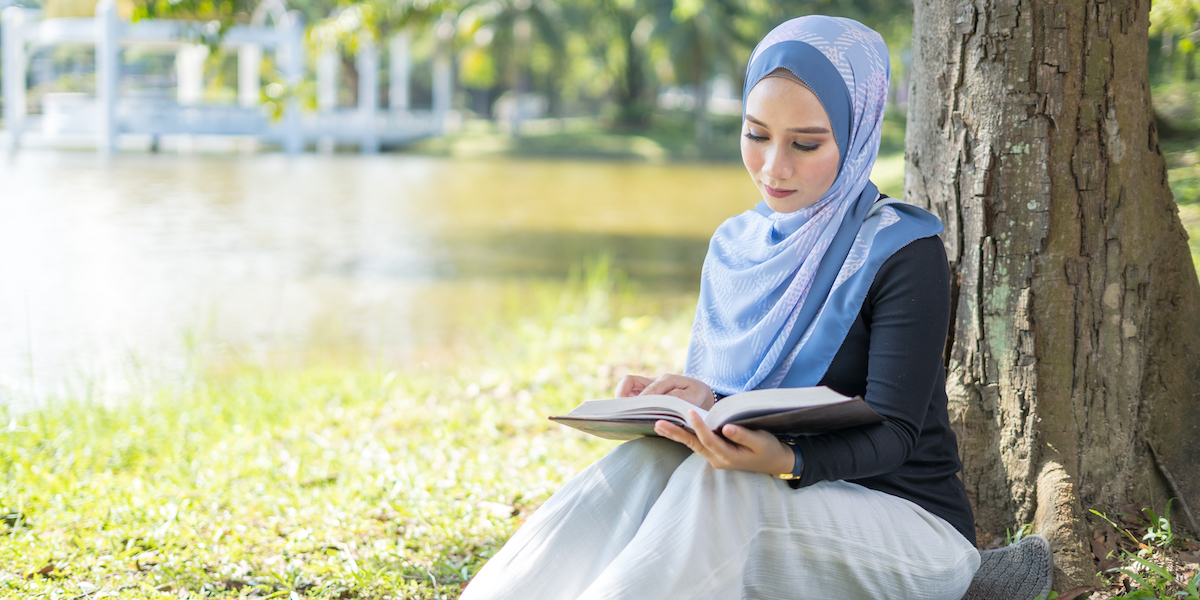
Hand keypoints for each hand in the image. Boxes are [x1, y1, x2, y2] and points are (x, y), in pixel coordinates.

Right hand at [614, 373, 714, 409]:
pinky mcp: (646, 394)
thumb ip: (678, 397)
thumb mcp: (693, 395)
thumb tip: (662, 401)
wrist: (699, 392)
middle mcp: (653, 382)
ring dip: (622, 398)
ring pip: (627, 386)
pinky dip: (627, 404)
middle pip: (629, 380)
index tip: (637, 412)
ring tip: (623, 414)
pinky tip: (629, 417)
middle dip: (621, 393)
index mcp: (666, 380)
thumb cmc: (696, 393)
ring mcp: (648, 387)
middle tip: (622, 410)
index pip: (650, 388)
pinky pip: (631, 395)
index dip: (642, 400)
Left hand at [654, 411, 795, 475]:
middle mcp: (717, 459)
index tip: (690, 412)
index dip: (699, 426)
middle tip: (658, 424)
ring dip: (676, 435)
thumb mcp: (761, 442)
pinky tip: (674, 428)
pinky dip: (685, 435)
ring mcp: (714, 458)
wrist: (774, 462)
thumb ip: (744, 436)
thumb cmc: (768, 449)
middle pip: (694, 444)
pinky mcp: (714, 453)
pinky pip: (697, 444)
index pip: (709, 439)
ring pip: (692, 445)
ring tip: (658, 425)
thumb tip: (726, 428)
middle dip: (676, 433)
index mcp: (729, 456)